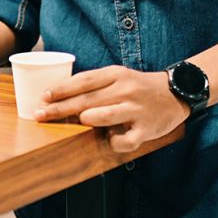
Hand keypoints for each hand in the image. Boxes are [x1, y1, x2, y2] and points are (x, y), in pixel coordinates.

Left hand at [36, 66, 189, 152]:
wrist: (178, 92)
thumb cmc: (139, 86)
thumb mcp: (118, 76)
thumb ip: (95, 85)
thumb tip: (61, 98)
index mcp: (116, 74)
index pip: (83, 80)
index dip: (61, 89)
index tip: (43, 97)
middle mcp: (125, 90)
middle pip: (87, 100)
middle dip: (60, 108)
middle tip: (40, 115)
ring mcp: (137, 110)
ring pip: (105, 116)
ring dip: (88, 120)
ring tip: (80, 121)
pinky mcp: (147, 129)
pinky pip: (125, 140)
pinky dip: (114, 142)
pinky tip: (110, 140)